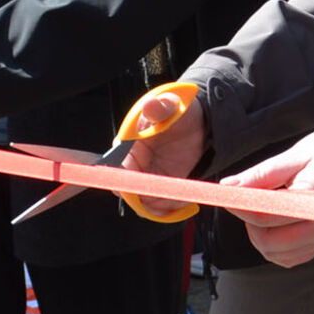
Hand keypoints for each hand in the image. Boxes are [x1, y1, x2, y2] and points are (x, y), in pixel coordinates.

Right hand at [122, 87, 206, 217]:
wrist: (198, 123)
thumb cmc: (178, 110)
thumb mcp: (171, 106)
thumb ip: (160, 108)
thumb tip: (150, 106)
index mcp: (126, 144)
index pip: (115, 166)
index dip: (123, 179)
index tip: (139, 186)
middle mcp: (132, 163)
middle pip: (125, 189)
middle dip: (142, 197)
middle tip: (165, 197)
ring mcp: (145, 176)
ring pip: (142, 201)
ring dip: (158, 205)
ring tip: (180, 198)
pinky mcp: (160, 185)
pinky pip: (157, 204)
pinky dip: (168, 208)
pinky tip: (184, 200)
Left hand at [221, 124, 313, 266]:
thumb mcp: (296, 154)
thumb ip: (261, 175)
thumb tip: (228, 186)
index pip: (265, 215)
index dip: (240, 205)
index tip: (226, 193)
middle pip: (268, 242)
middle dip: (249, 223)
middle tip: (248, 199)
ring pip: (276, 255)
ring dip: (260, 237)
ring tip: (263, 209)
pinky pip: (289, 258)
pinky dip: (274, 246)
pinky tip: (274, 223)